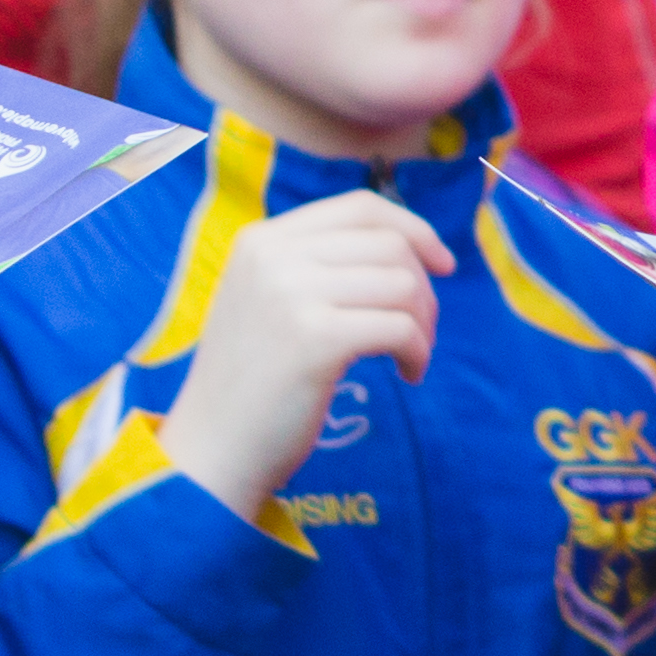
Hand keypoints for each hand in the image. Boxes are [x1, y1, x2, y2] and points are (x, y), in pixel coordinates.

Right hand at [161, 192, 451, 518]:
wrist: (213, 447)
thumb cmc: (252, 382)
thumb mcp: (268, 301)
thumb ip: (317, 265)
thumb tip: (409, 243)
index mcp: (260, 240)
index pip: (359, 208)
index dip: (413, 229)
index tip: (442, 264)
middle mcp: (272, 256)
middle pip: (390, 245)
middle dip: (423, 288)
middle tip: (421, 332)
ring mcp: (291, 294)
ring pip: (402, 284)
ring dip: (424, 324)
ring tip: (409, 357)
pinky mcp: (315, 339)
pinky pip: (401, 327)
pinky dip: (418, 352)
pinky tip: (407, 375)